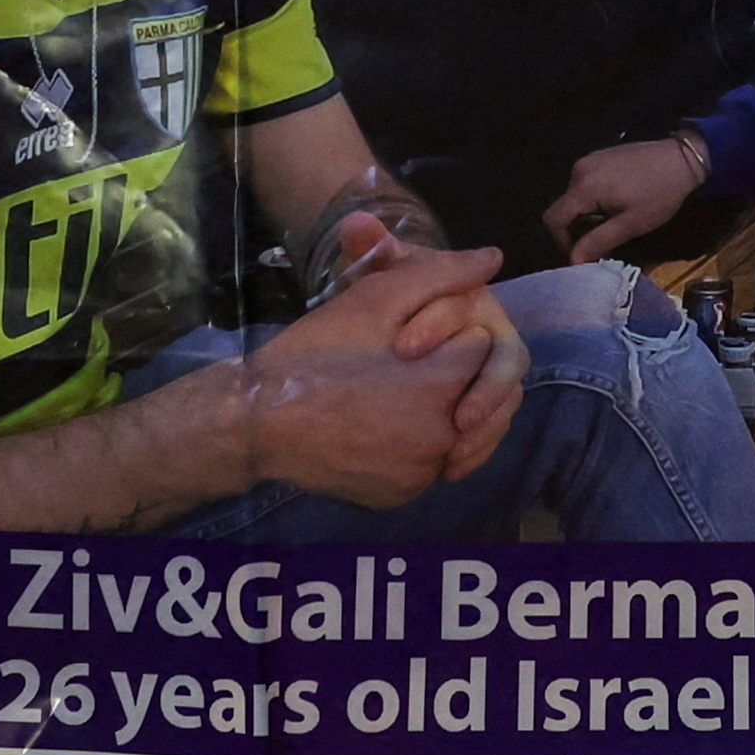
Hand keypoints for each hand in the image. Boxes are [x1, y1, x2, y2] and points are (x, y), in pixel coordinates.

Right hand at [238, 236, 520, 503]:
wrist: (261, 418)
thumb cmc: (317, 350)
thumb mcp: (375, 297)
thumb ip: (441, 274)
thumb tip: (493, 258)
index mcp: (443, 382)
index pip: (480, 345)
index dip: (446, 333)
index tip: (408, 337)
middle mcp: (443, 436)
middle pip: (473, 391)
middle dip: (448, 374)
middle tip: (397, 366)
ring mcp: (422, 473)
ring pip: (457, 433)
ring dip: (440, 412)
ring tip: (392, 395)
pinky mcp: (401, 496)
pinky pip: (428, 466)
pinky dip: (416, 448)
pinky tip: (381, 427)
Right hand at [544, 131, 708, 261]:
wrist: (682, 159)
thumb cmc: (659, 194)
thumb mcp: (630, 224)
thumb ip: (598, 242)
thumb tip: (573, 262)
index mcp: (584, 186)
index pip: (553, 219)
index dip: (561, 242)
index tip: (583, 254)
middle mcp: (579, 169)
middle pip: (565, 208)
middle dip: (578, 229)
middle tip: (604, 241)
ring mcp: (589, 159)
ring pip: (575, 197)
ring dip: (588, 215)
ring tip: (614, 222)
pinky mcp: (600, 155)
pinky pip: (586, 183)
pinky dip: (594, 200)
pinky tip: (618, 204)